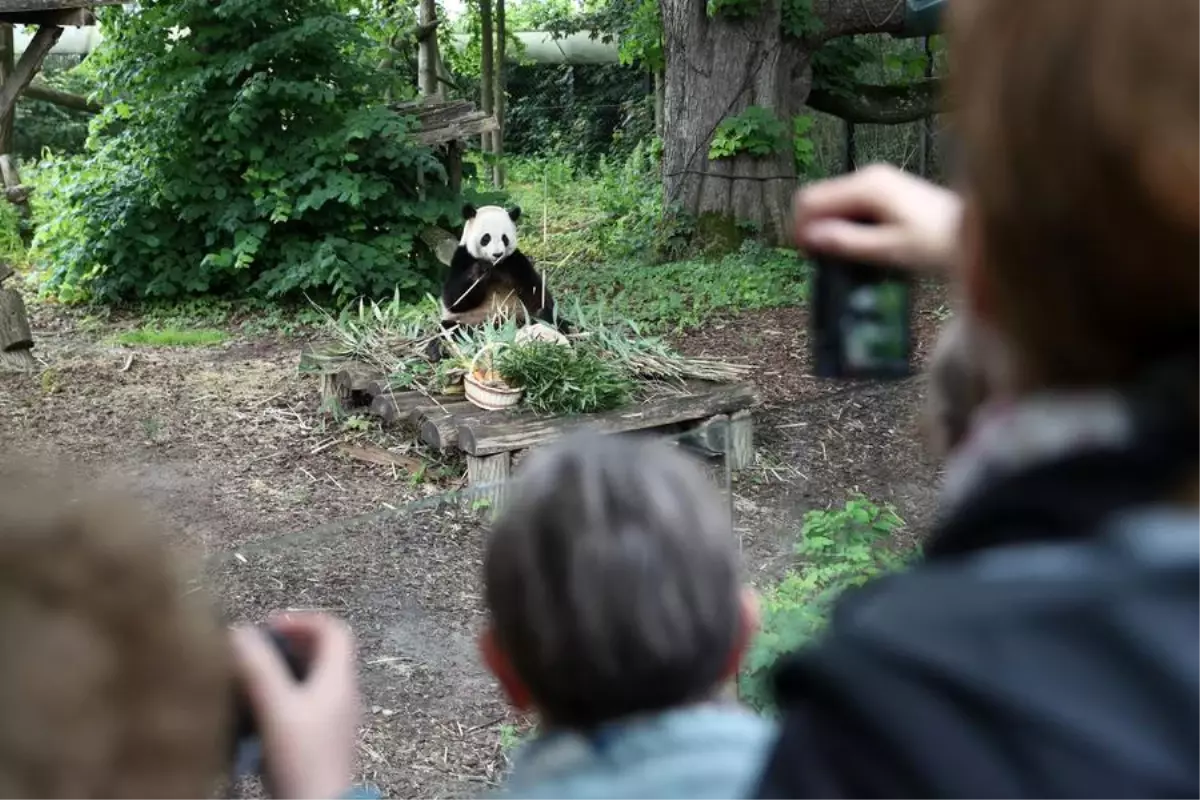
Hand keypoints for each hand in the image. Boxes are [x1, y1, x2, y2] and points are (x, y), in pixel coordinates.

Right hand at [232, 613, 360, 799]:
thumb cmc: (304, 761)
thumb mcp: (277, 709)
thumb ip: (259, 668)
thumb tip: (240, 632)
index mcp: (340, 680)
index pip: (334, 630)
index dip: (303, 620)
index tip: (271, 626)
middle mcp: (343, 694)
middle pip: (324, 652)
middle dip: (289, 644)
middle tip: (258, 649)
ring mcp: (335, 717)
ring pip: (313, 678)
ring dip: (284, 670)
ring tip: (253, 676)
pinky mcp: (323, 738)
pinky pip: (307, 703)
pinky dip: (284, 696)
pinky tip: (259, 710)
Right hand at [792, 164, 962, 273]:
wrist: (974, 233)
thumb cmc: (936, 244)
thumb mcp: (888, 249)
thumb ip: (848, 242)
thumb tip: (810, 237)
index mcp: (866, 186)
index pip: (811, 198)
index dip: (800, 227)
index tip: (805, 256)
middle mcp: (868, 175)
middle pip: (819, 197)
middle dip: (813, 227)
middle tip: (820, 259)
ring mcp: (877, 180)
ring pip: (833, 201)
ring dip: (829, 227)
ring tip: (839, 255)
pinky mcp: (885, 190)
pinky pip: (850, 204)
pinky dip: (845, 222)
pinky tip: (856, 243)